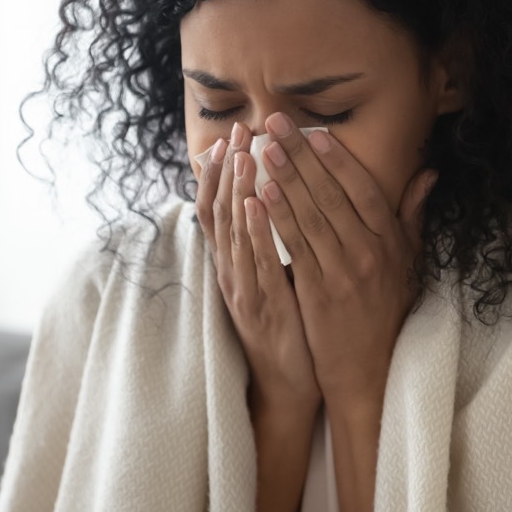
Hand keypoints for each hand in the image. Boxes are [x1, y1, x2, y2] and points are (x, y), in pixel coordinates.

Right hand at [194, 122, 321, 412]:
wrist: (288, 380)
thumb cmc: (289, 323)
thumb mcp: (278, 276)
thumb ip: (277, 237)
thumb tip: (278, 199)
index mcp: (236, 261)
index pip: (222, 207)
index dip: (223, 171)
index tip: (231, 135)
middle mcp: (232, 270)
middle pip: (222, 212)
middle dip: (228, 169)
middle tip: (235, 131)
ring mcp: (243, 288)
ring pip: (234, 232)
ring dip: (237, 191)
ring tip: (243, 155)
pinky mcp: (260, 306)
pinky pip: (255, 263)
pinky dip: (254, 232)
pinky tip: (255, 204)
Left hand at [253, 113, 438, 409]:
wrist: (369, 368)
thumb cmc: (386, 310)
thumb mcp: (410, 262)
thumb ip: (412, 215)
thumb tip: (428, 173)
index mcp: (392, 242)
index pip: (364, 190)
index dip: (338, 159)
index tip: (316, 131)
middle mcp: (370, 252)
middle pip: (332, 195)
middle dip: (302, 155)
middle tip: (276, 122)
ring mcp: (344, 272)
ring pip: (311, 215)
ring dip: (286, 179)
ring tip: (264, 148)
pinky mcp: (318, 291)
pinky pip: (296, 247)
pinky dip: (278, 218)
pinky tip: (260, 194)